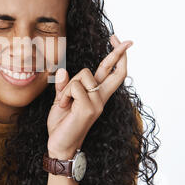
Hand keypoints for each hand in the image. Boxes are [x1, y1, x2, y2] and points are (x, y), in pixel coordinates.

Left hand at [46, 35, 132, 159]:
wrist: (59, 146)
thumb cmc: (62, 124)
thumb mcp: (62, 101)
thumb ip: (65, 86)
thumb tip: (63, 71)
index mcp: (97, 95)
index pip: (111, 73)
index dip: (116, 56)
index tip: (119, 40)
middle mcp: (101, 98)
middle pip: (115, 72)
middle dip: (118, 53)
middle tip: (124, 38)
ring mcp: (97, 104)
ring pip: (82, 75)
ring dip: (68, 86)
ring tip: (65, 102)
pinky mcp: (89, 108)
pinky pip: (74, 87)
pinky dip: (64, 94)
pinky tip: (65, 106)